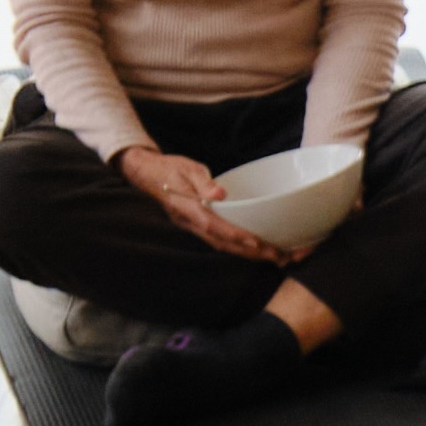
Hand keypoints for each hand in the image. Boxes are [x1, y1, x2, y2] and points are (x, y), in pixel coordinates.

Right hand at [121, 142, 294, 262]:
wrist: (147, 174)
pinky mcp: (198, 226)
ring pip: (223, 246)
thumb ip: (203, 182)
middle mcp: (190, 223)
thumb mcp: (187, 168)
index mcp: (187, 208)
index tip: (257, 243)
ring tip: (275, 257)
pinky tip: (257, 249)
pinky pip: (220, 240)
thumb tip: (220, 193)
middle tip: (278, 257)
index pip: (213, 225)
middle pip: (223, 243)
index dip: (235, 236)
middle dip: (250, 252)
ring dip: (248, 254)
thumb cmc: (169, 168)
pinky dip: (239, 247)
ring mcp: (193, 227)